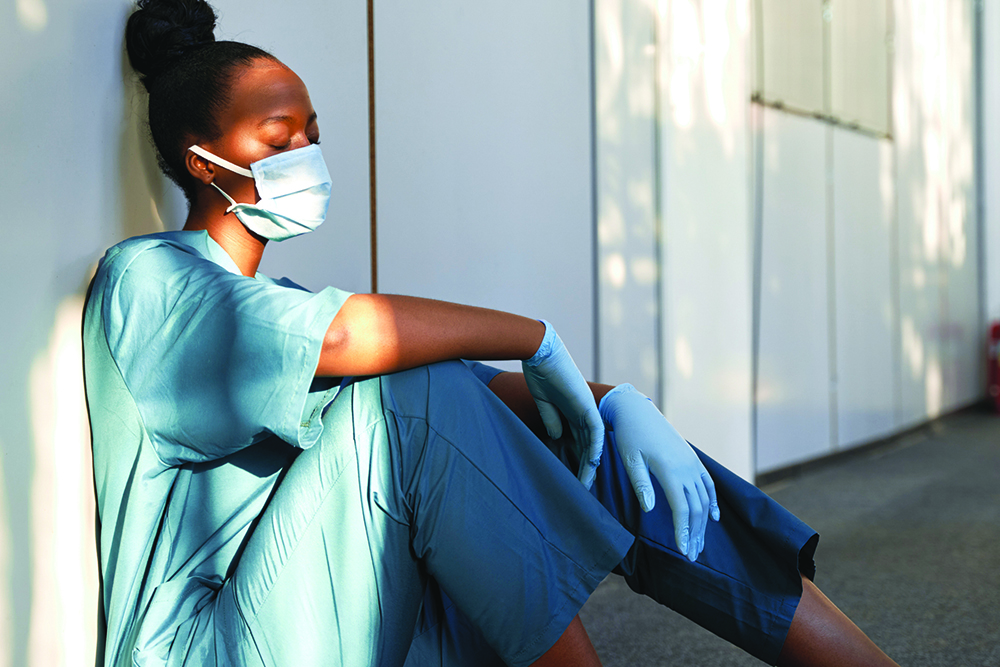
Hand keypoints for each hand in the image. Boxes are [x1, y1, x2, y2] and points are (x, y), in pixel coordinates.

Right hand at [522, 320, 603, 488]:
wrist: (540, 352)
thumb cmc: (539, 372)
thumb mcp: (544, 401)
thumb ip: (551, 418)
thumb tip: (557, 436)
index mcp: (572, 410)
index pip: (577, 440)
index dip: (575, 459)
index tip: (571, 478)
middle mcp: (582, 411)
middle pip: (587, 445)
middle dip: (584, 467)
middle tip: (581, 489)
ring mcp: (586, 408)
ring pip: (592, 442)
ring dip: (590, 463)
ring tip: (585, 484)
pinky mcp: (586, 404)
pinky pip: (595, 429)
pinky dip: (595, 446)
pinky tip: (593, 462)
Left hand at [599, 384, 719, 560]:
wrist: (638, 411)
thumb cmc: (629, 436)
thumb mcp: (630, 460)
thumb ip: (641, 484)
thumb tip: (652, 510)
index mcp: (670, 470)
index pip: (682, 508)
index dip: (683, 531)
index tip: (683, 551)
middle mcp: (686, 468)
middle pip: (697, 508)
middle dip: (695, 533)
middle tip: (691, 556)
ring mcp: (692, 463)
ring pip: (704, 499)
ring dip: (703, 523)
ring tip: (698, 543)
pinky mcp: (692, 460)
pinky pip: (708, 484)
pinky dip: (713, 502)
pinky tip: (714, 518)